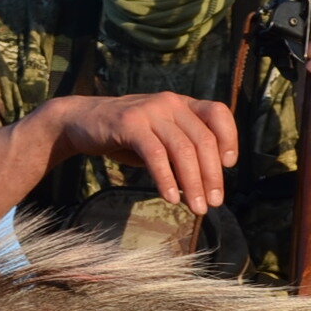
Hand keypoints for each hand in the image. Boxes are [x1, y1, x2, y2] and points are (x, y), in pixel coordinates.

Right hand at [34, 93, 239, 211]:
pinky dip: (166, 179)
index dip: (229, 138)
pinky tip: (170, 198)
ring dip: (193, 183)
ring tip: (196, 208)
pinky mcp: (130, 124)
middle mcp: (170, 103)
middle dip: (211, 175)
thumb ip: (182, 152)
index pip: (218, 113)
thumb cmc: (127, 135)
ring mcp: (150, 111)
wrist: (81, 122)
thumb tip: (206, 185)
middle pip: (202, 140)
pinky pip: (155, 155)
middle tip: (213, 203)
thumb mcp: (160, 138)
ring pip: (182, 149)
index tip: (229, 165)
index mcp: (182, 104)